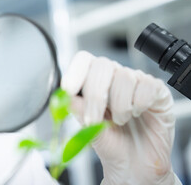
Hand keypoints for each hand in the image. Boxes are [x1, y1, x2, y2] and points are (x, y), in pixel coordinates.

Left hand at [61, 51, 178, 184]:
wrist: (135, 165)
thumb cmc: (112, 144)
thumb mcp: (89, 130)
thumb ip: (79, 112)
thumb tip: (67, 97)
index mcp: (93, 81)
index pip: (84, 60)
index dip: (75, 71)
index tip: (68, 90)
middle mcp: (114, 77)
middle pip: (102, 66)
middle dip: (95, 96)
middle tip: (93, 120)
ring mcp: (136, 82)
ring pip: (124, 77)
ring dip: (119, 106)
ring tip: (120, 121)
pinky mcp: (157, 91)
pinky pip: (147, 86)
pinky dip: (139, 104)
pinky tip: (138, 114)